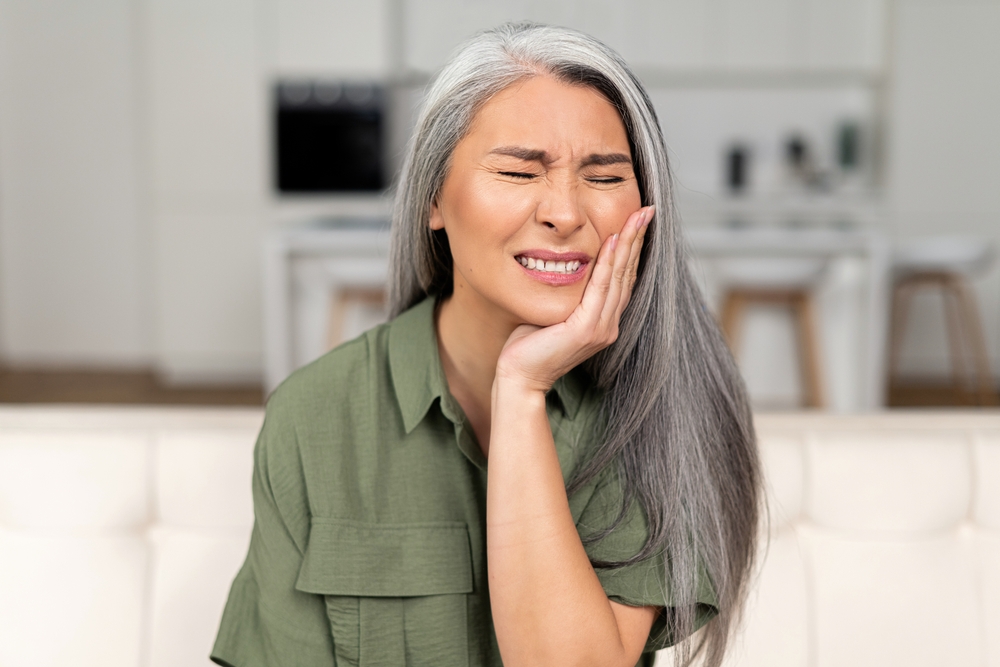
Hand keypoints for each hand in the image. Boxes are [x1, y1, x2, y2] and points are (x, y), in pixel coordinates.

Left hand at [494, 205, 653, 393]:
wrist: (520, 376)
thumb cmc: (530, 343)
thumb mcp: (553, 309)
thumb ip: (567, 290)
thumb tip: (562, 261)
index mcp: (604, 320)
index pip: (624, 277)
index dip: (633, 248)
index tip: (639, 220)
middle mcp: (609, 324)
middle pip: (629, 273)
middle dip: (638, 239)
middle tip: (647, 210)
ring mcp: (601, 328)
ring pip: (619, 277)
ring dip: (629, 244)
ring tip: (636, 217)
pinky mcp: (587, 330)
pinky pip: (600, 289)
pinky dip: (608, 263)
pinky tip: (612, 241)